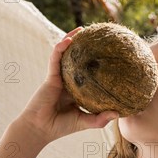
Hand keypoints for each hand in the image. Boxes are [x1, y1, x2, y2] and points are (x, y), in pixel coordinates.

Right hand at [17, 26, 118, 143]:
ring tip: (82, 29)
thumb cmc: (60, 127)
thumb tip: (118, 113)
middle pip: (77, 61)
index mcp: (76, 90)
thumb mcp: (84, 122)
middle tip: (97, 37)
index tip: (109, 57)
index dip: (96, 64)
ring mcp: (59, 77)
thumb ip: (100, 119)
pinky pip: (55, 59)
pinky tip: (69, 40)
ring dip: (71, 40)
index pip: (88, 74)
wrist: (40, 129)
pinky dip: (61, 48)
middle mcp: (68, 81)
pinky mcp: (50, 76)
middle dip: (84, 48)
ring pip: (65, 55)